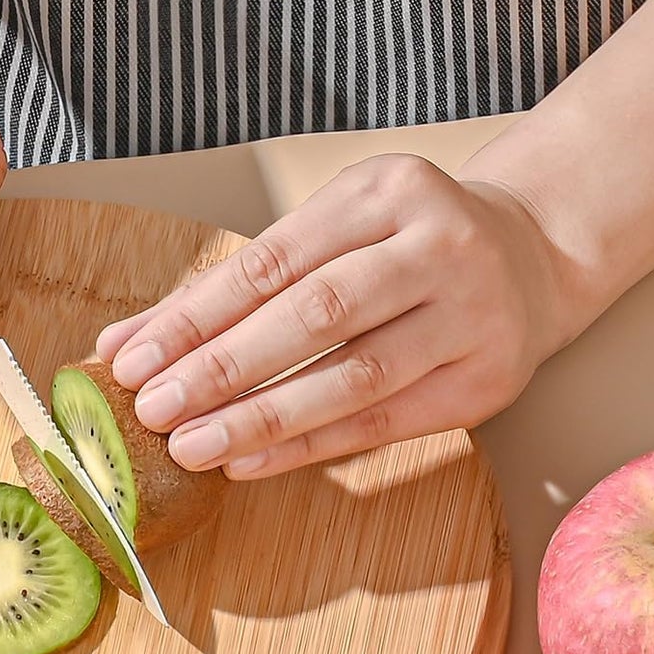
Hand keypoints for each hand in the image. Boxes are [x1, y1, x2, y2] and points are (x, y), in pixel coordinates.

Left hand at [96, 155, 574, 478]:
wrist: (532, 257)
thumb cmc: (399, 245)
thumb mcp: (325, 231)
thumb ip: (228, 287)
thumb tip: (121, 342)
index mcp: (385, 191)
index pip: (272, 262)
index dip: (197, 316)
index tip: (132, 359)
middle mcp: (437, 244)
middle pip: (314, 315)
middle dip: (222, 367)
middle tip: (152, 409)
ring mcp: (471, 314)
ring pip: (353, 376)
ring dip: (261, 417)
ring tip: (192, 445)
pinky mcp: (485, 381)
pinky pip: (382, 422)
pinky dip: (308, 446)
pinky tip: (248, 462)